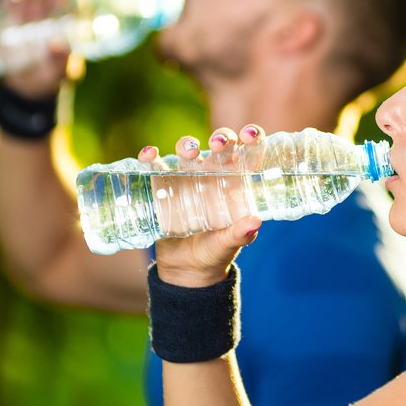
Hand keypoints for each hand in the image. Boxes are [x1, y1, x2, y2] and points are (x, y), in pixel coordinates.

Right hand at [0, 0, 86, 98]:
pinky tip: (11, 12)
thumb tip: (56, 45)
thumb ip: (61, 60)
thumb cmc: (52, 74)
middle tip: (42, 11)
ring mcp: (31, 4)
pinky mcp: (9, 10)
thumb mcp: (60, 73)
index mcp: (73, 15)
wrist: (26, 82)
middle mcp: (53, 4)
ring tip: (27, 16)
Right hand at [141, 125, 264, 287]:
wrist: (185, 270)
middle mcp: (213, 174)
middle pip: (218, 145)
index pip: (247, 153)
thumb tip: (256, 221)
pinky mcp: (162, 186)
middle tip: (218, 144)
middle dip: (220, 138)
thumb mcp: (229, 244)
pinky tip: (149, 155)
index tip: (250, 135)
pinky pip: (156, 166)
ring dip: (187, 145)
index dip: (251, 138)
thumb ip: (241, 233)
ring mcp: (187, 178)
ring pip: (188, 150)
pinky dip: (151, 157)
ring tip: (188, 153)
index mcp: (235, 183)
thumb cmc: (215, 253)